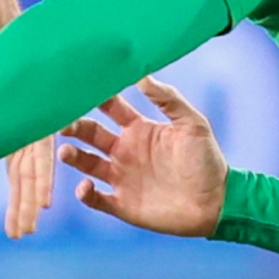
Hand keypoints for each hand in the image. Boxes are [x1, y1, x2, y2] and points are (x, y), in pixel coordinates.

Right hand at [0, 28, 55, 238]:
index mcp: (12, 134)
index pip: (16, 175)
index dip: (15, 202)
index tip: (12, 230)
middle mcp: (28, 132)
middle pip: (27, 178)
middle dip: (23, 208)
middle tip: (21, 235)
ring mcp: (36, 122)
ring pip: (37, 169)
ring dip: (31, 199)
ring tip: (29, 227)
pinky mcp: (41, 113)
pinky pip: (41, 149)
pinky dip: (41, 176)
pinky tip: (42, 201)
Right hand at [59, 76, 226, 236]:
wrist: (216, 202)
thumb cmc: (207, 160)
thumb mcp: (192, 123)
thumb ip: (167, 99)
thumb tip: (142, 74)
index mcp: (139, 129)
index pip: (110, 108)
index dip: (95, 96)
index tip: (79, 85)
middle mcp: (125, 151)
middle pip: (90, 133)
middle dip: (75, 126)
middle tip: (62, 122)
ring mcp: (122, 177)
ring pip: (86, 163)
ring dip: (73, 156)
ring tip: (65, 151)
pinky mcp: (122, 204)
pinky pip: (95, 198)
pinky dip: (85, 193)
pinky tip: (85, 186)